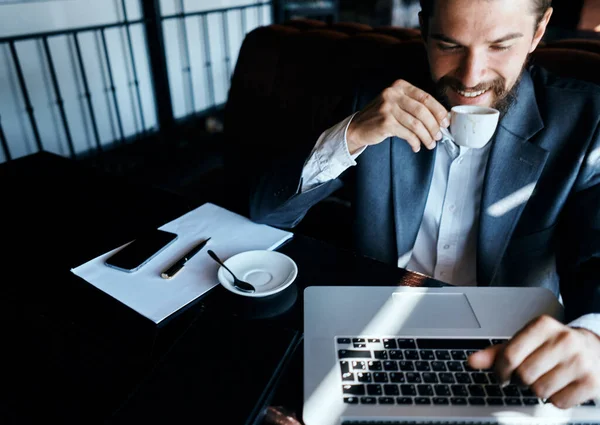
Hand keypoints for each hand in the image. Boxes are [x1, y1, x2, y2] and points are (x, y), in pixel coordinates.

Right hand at [346, 79, 448, 153]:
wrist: (358, 127)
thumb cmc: (380, 117)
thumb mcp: (396, 103)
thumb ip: (414, 105)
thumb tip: (439, 118)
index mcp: (399, 86)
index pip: (425, 97)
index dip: (439, 110)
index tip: (445, 121)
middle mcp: (393, 94)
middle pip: (422, 111)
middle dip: (434, 126)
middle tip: (438, 136)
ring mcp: (388, 108)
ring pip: (416, 124)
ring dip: (426, 136)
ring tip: (430, 144)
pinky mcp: (385, 123)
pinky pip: (407, 134)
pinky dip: (415, 142)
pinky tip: (416, 146)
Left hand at [468, 315, 599, 408]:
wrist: (596, 350)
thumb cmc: (554, 346)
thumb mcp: (526, 342)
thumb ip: (498, 352)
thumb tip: (472, 361)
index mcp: (543, 325)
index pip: (510, 355)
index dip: (500, 371)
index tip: (501, 376)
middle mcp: (563, 340)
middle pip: (523, 375)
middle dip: (520, 380)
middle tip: (528, 376)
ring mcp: (579, 361)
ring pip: (539, 390)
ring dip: (537, 390)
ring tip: (545, 378)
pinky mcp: (591, 382)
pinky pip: (559, 402)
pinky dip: (555, 399)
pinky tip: (561, 385)